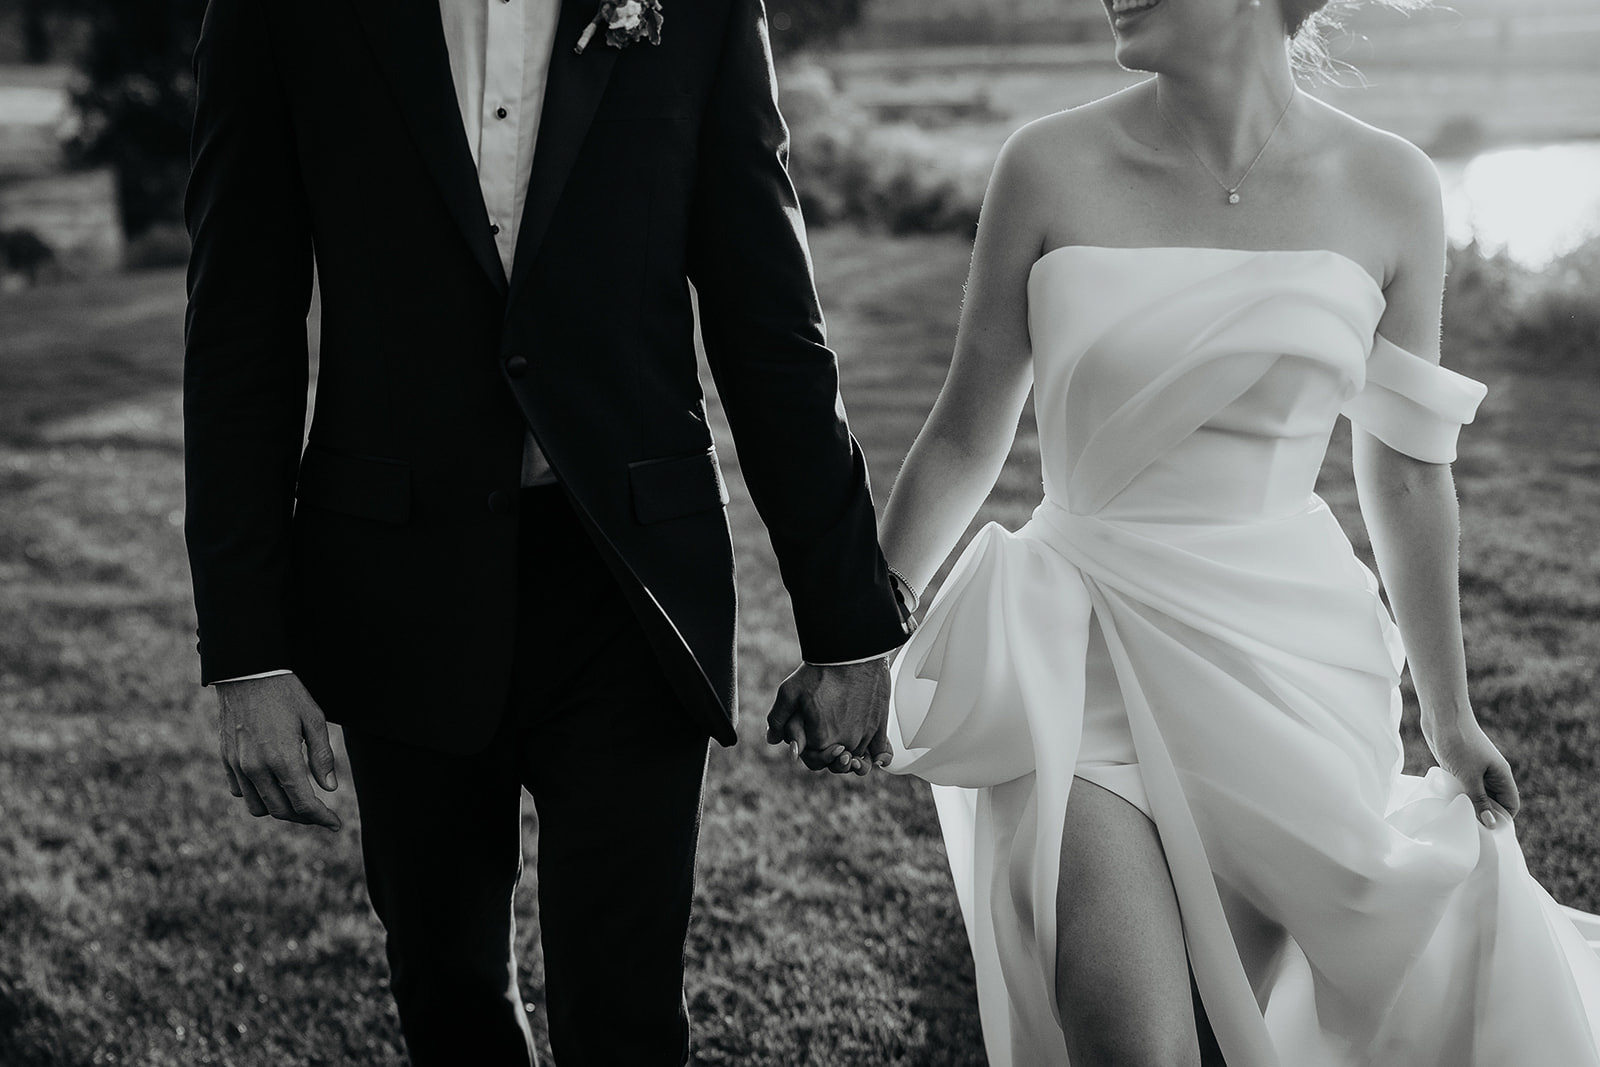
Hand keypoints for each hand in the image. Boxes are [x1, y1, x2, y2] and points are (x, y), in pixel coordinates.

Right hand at [216, 674, 340, 829]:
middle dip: (305, 817)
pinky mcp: (226, 759)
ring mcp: (238, 765)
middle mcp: (257, 768)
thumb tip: (329, 788)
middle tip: (321, 814)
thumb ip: (322, 756)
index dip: (322, 818)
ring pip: (259, 808)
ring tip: (297, 802)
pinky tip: (273, 787)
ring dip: (280, 810)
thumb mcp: (314, 719)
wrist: (247, 673)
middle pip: (282, 811)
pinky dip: (258, 797)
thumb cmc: (286, 692)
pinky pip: (241, 792)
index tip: (335, 823)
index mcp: (283, 759)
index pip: (304, 804)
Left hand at [766, 659, 892, 776]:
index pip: (813, 759)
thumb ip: (778, 719)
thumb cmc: (822, 670)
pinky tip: (874, 758)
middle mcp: (845, 742)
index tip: (810, 737)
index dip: (809, 750)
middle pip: (836, 761)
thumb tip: (772, 739)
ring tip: (846, 743)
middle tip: (828, 739)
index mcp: (821, 738)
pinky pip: (881, 752)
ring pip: (857, 757)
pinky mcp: (880, 725)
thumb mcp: (790, 692)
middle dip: (829, 753)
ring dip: (851, 756)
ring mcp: (865, 735)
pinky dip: (877, 757)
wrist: (852, 652)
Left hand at [1423, 710, 1519, 828]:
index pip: (1510, 805)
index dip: (1502, 819)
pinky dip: (1457, 795)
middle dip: (1484, 815)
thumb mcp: (1469, 776)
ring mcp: (1475, 770)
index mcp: (1502, 775)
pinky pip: (1463, 787)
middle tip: (1469, 829)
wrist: (1442, 716)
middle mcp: (1491, 774)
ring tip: (1457, 818)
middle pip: (1494, 802)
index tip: (1487, 832)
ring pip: (1477, 795)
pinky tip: (1447, 803)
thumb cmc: (1459, 743)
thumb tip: (1491, 823)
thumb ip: (1479, 800)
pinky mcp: (1459, 767)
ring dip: (1469, 805)